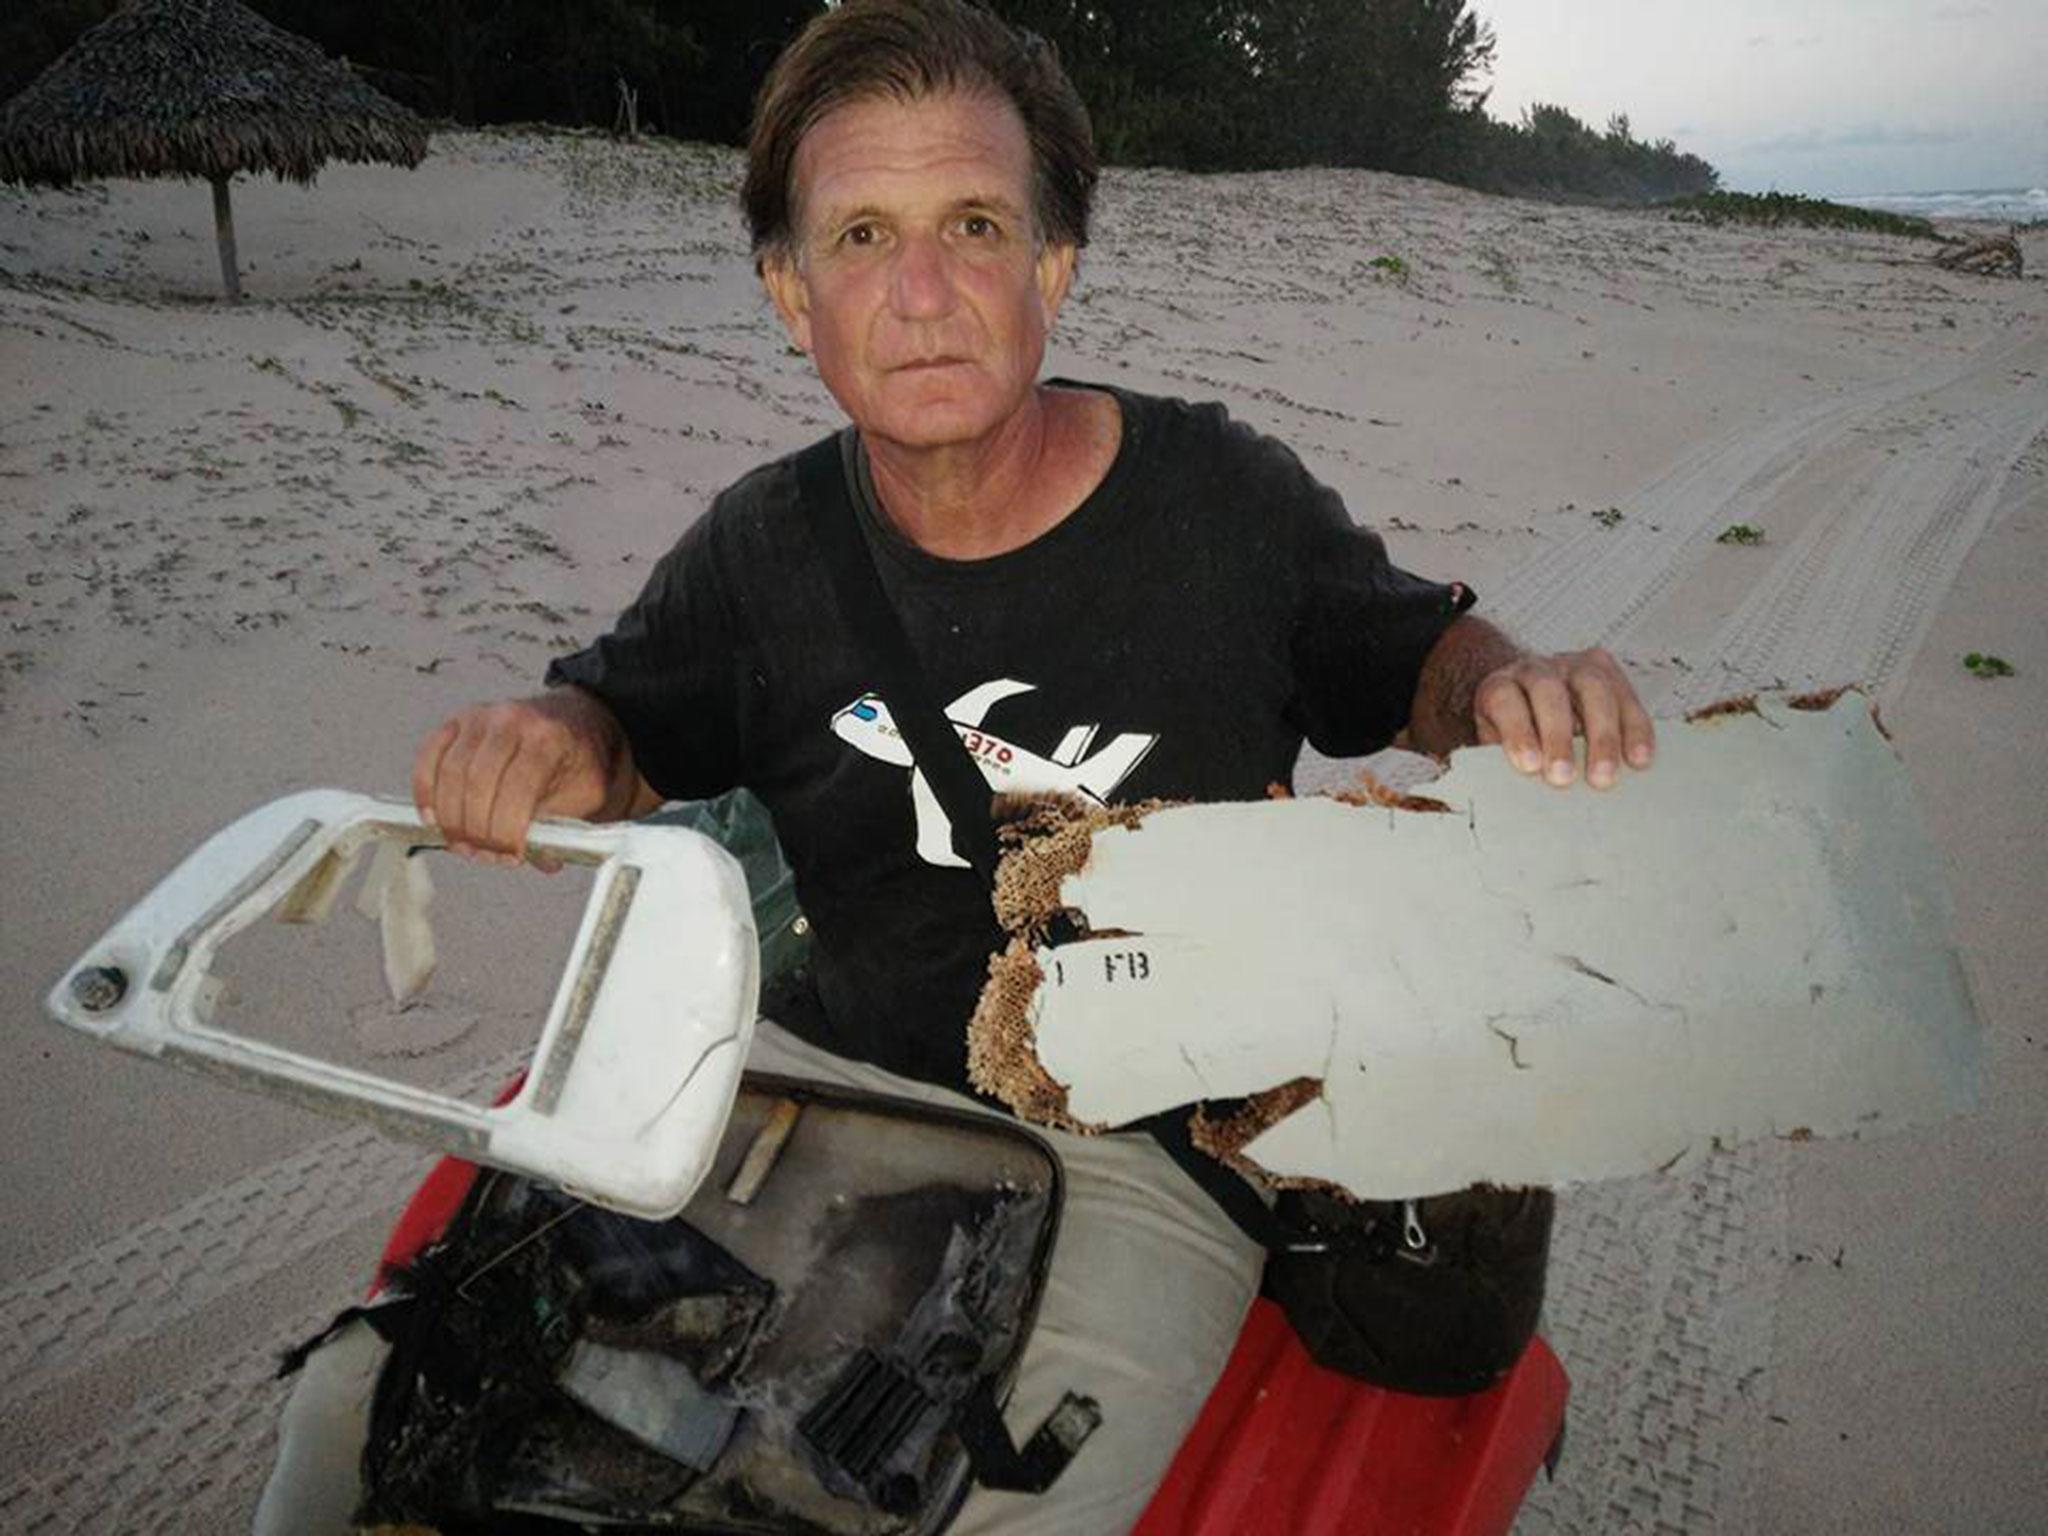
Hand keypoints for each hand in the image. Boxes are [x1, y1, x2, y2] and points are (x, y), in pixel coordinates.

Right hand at [411, 690, 632, 864]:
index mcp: (548, 738)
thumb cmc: (577, 759)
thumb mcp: (583, 796)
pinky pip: (430, 757)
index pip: (518, 787)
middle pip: (478, 781)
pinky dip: (426, 790)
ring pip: (451, 772)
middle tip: (482, 854)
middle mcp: (511, 720)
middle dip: (477, 829)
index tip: (510, 855)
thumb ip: (562, 828)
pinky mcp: (458, 722)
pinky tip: (434, 817)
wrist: (574, 721)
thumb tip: (543, 860)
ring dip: (451, 817)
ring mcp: (481, 717)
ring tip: (463, 844)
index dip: (508, 830)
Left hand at [1473, 647, 1653, 788]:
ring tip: (1604, 774)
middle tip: (1563, 777)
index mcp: (1500, 685)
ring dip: (1602, 736)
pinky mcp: (1606, 670)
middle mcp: (1536, 670)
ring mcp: (1573, 666)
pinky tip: (1638, 758)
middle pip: (1549, 692)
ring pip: (1594, 689)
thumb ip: (1504, 761)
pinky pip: (1627, 696)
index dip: (1517, 731)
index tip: (1529, 766)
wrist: (1531, 698)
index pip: (1505, 699)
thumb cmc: (1514, 731)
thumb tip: (1517, 791)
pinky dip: (1635, 729)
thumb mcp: (1498, 744)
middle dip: (1558, 737)